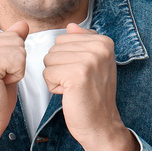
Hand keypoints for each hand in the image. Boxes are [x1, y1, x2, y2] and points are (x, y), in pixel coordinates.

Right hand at [0, 21, 28, 150]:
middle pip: (16, 41)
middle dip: (16, 64)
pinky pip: (18, 61)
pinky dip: (16, 76)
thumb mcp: (4, 67)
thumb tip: (23, 24)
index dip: (13, 59)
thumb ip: (11, 44)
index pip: (11, 36)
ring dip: (16, 70)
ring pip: (19, 50)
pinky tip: (0, 86)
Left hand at [43, 23, 137, 150]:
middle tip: (77, 82)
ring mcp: (89, 60)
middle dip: (59, 67)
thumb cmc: (93, 96)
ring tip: (74, 88)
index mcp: (104, 42)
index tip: (83, 73)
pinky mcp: (77, 75)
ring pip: (48, 60)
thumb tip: (71, 26)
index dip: (66, 58)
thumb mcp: (94, 64)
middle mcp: (99, 48)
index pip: (63, 38)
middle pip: (54, 48)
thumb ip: (82, 42)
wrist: (101, 125)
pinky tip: (69, 94)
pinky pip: (47, 73)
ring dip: (56, 77)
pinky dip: (53, 87)